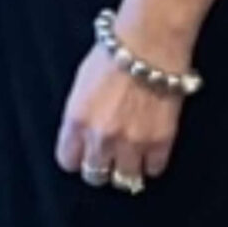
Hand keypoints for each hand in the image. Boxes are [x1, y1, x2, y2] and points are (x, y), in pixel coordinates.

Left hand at [54, 39, 183, 192]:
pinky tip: (149, 149)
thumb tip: (80, 137)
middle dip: (99, 166)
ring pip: (125, 179)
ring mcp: (132, 143)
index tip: (81, 154)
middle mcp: (101, 137)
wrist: (148, 47)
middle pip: (95, 175)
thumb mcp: (80, 85)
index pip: (67, 161)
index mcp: (77, 121)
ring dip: (126, 168)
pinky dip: (152, 163)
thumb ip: (79, 117)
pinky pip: (154, 170)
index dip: (75, 157)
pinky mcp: (160, 143)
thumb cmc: (113, 56)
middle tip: (107, 156)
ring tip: (129, 155)